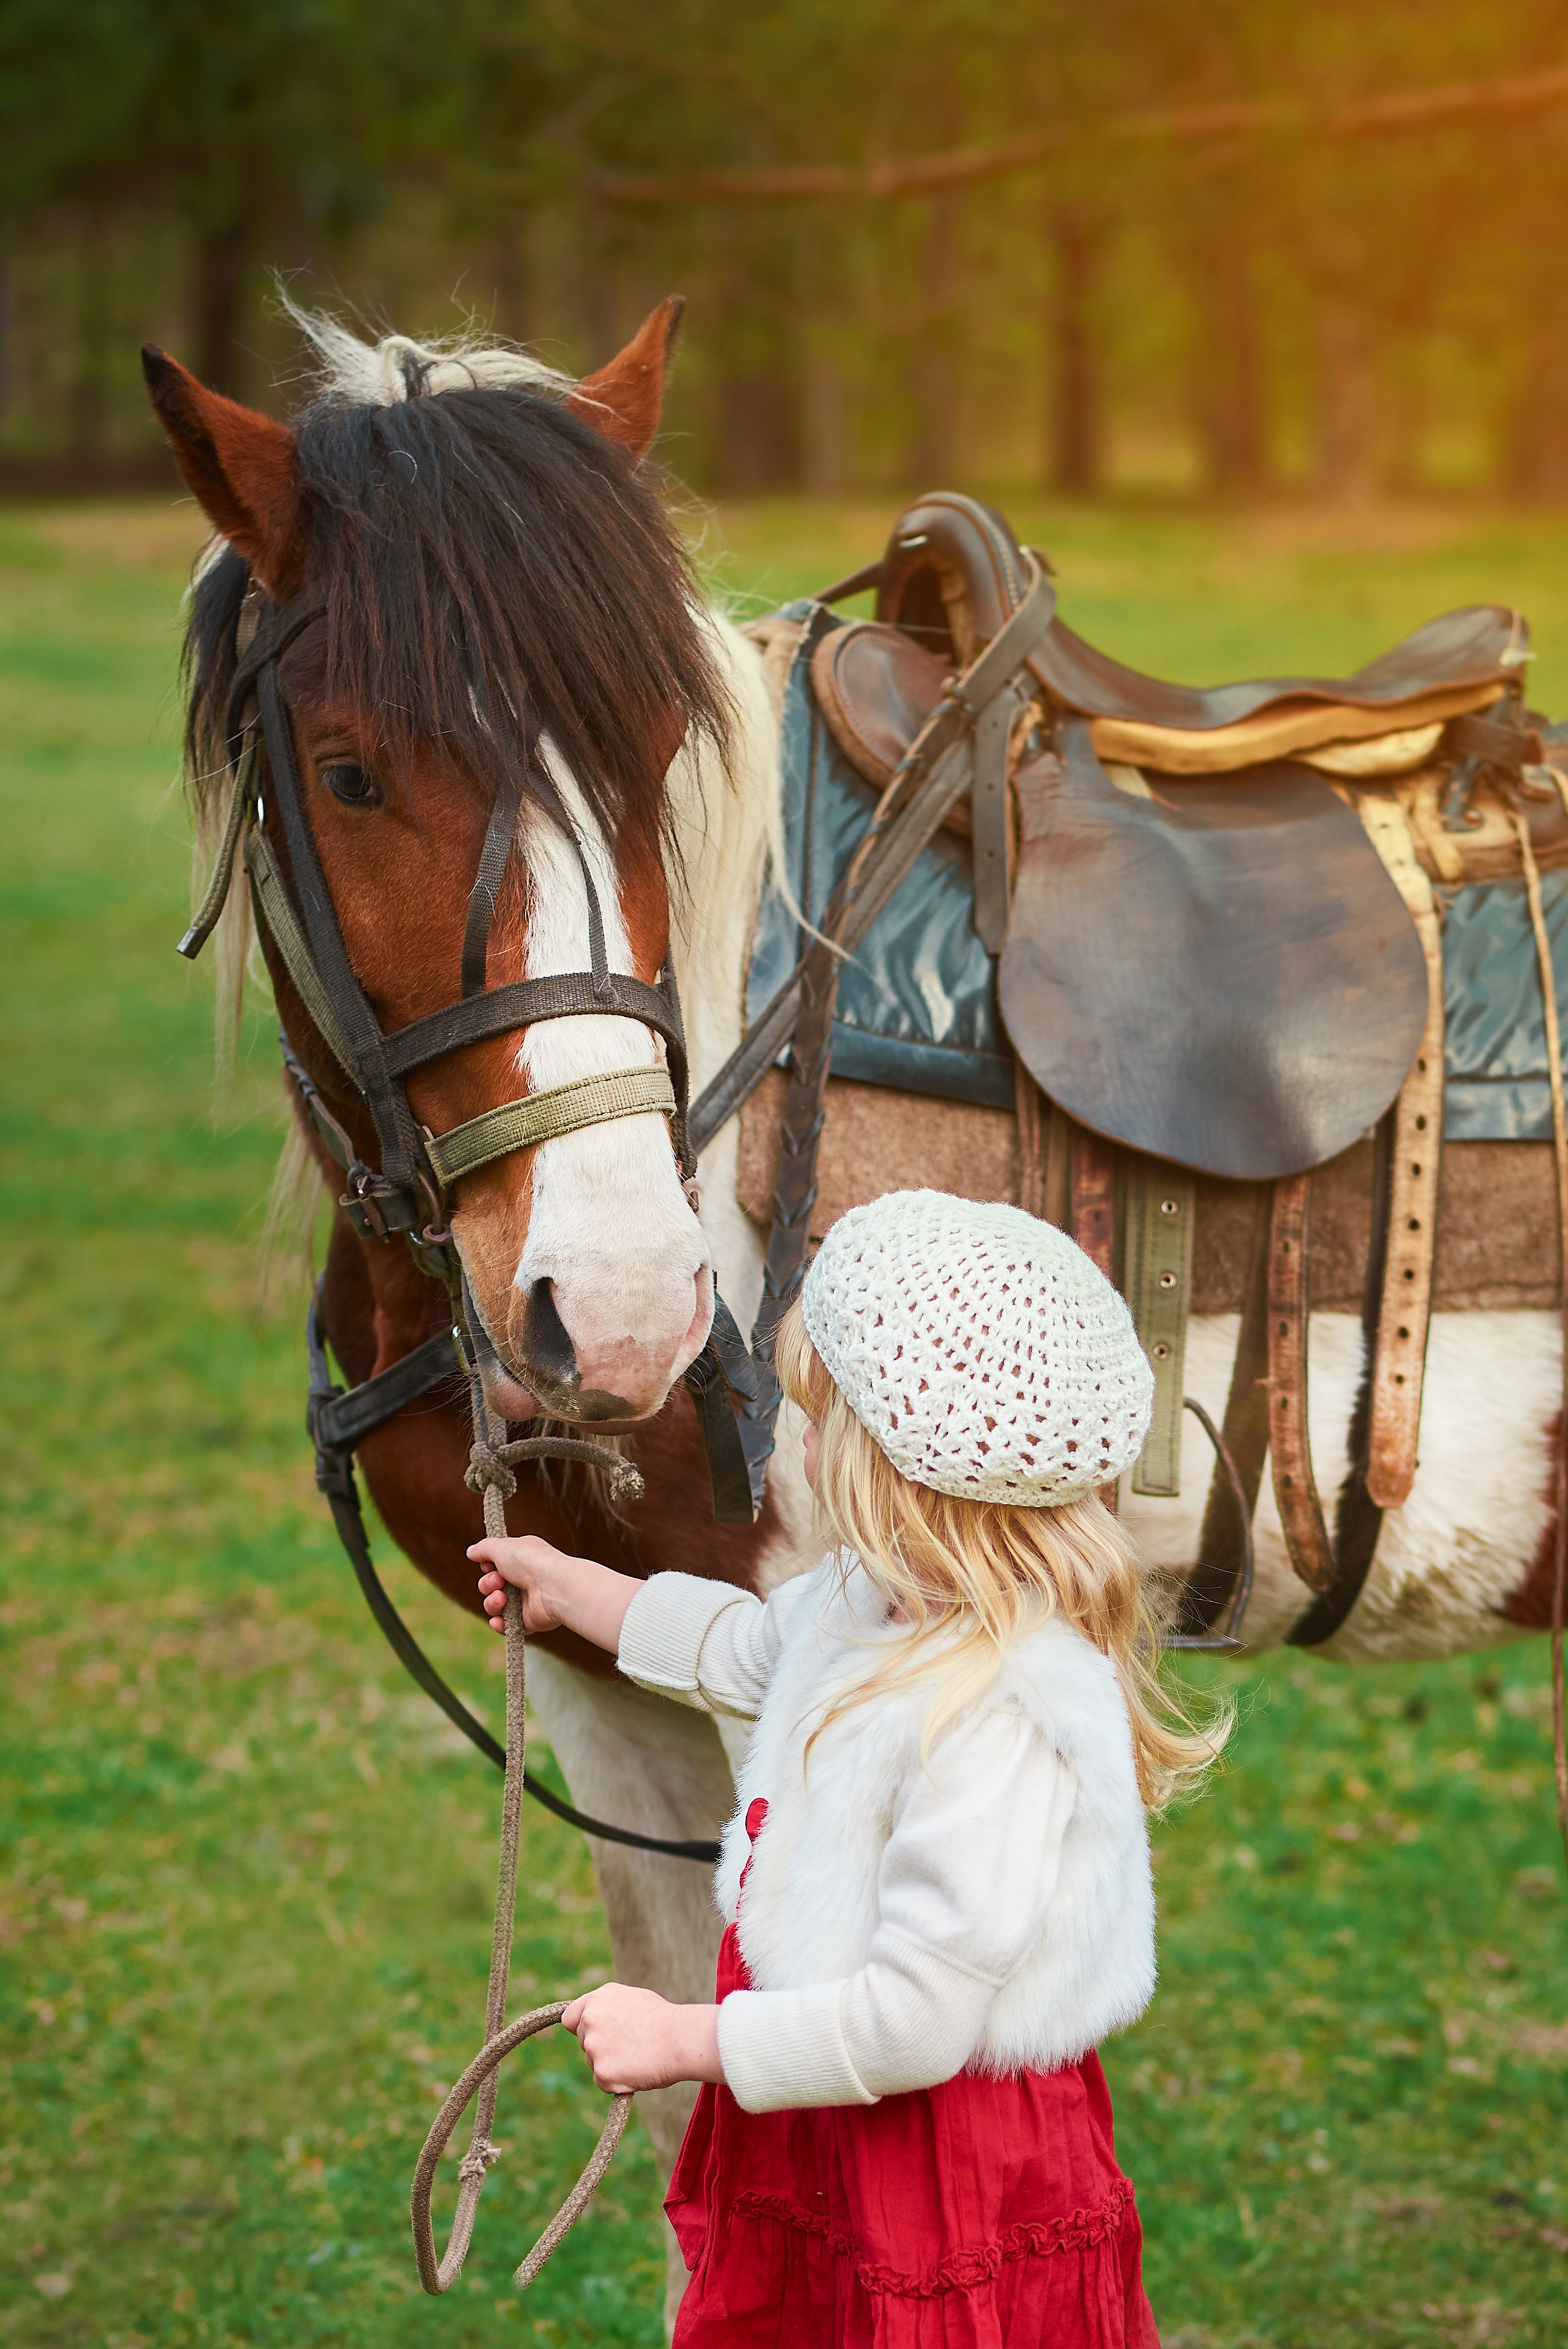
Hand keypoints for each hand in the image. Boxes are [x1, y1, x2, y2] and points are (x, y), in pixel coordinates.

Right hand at [470, 1534, 578, 1634]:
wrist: (553, 1587)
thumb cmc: (531, 1562)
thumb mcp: (502, 1547)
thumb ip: (484, 1548)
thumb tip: (471, 1551)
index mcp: (519, 1558)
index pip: (494, 1564)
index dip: (487, 1566)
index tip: (489, 1564)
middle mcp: (522, 1578)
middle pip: (489, 1586)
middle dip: (488, 1584)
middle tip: (500, 1581)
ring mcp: (525, 1600)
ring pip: (494, 1605)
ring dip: (492, 1603)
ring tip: (503, 1599)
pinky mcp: (527, 1620)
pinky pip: (505, 1625)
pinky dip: (500, 1623)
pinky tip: (500, 1619)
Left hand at [560, 1984, 724, 2093]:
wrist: (679, 2039)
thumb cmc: (662, 2018)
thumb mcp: (631, 1998)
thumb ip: (607, 2007)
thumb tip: (594, 2017)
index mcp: (597, 2000)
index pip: (570, 2018)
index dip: (580, 2027)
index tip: (592, 2035)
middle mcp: (590, 2021)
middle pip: (583, 2041)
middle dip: (600, 2045)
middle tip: (628, 2046)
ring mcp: (593, 2048)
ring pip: (593, 2061)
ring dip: (609, 2063)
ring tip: (637, 2056)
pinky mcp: (601, 2073)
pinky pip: (603, 2081)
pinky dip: (616, 2081)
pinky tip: (636, 2070)